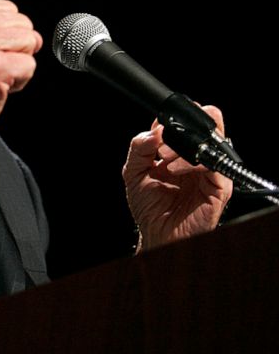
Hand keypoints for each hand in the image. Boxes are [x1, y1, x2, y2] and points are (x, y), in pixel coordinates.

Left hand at [123, 105, 232, 251]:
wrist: (157, 233)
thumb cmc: (149, 207)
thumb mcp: (134, 172)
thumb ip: (138, 147)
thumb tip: (154, 130)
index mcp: (178, 152)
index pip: (181, 124)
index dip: (169, 120)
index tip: (156, 127)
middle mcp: (196, 160)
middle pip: (204, 127)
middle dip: (185, 124)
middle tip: (163, 137)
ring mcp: (209, 173)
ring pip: (209, 143)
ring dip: (183, 145)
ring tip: (164, 157)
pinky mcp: (219, 187)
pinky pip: (213, 165)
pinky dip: (192, 163)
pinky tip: (174, 169)